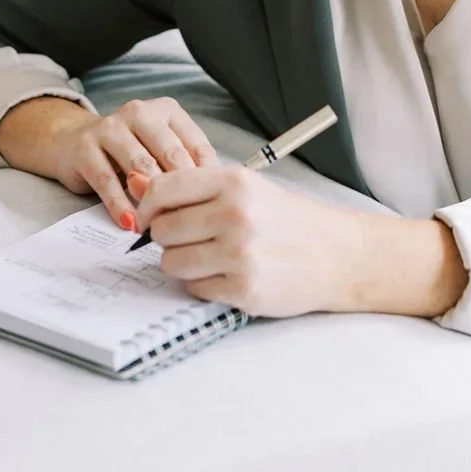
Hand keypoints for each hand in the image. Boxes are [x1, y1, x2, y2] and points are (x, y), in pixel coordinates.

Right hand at [45, 96, 219, 226]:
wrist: (71, 142)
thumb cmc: (126, 151)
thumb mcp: (158, 149)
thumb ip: (181, 164)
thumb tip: (213, 194)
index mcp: (165, 110)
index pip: (194, 143)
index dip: (206, 177)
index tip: (214, 205)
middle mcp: (139, 113)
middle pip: (169, 153)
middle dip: (181, 188)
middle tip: (191, 218)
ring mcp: (110, 127)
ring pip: (139, 165)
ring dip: (152, 198)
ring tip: (162, 225)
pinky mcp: (85, 147)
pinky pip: (107, 180)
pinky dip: (120, 205)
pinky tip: (130, 223)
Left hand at [129, 164, 364, 317]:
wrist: (337, 253)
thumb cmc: (288, 219)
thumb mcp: (245, 188)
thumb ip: (190, 187)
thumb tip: (134, 183)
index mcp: (233, 182)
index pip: (162, 190)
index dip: (149, 207)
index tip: (152, 217)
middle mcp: (235, 215)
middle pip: (163, 230)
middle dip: (168, 238)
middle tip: (191, 239)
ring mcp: (239, 254)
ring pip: (172, 263)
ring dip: (183, 263)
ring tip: (210, 257)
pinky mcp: (243, 289)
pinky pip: (195, 288)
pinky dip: (204, 284)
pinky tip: (227, 274)